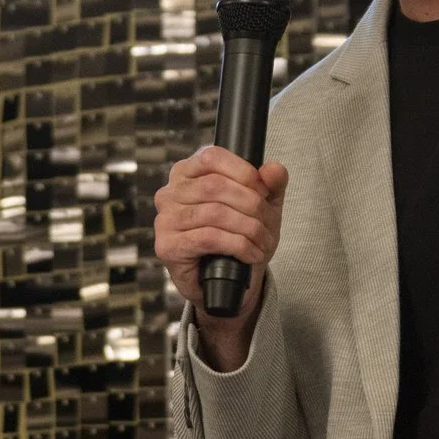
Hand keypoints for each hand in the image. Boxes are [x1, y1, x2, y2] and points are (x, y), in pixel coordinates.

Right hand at [154, 146, 289, 369]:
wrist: (229, 281)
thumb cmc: (240, 237)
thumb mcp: (263, 206)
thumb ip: (272, 184)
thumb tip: (273, 169)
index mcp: (187, 173)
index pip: (212, 157)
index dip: (243, 172)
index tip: (263, 191)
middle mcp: (170, 193)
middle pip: (215, 186)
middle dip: (250, 204)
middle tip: (266, 222)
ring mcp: (165, 220)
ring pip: (214, 213)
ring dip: (248, 228)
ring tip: (262, 241)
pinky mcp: (168, 246)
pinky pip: (208, 238)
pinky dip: (237, 245)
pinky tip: (250, 252)